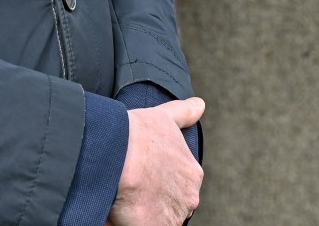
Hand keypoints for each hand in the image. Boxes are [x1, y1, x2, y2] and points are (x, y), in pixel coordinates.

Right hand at [109, 97, 203, 224]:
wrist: (119, 152)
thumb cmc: (138, 134)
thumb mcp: (163, 117)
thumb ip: (184, 113)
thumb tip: (199, 104)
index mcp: (192, 173)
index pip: (178, 185)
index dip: (158, 181)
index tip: (142, 175)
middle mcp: (189, 197)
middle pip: (170, 205)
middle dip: (152, 199)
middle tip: (131, 187)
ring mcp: (174, 216)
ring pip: (158, 219)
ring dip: (142, 212)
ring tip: (124, 197)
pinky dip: (131, 223)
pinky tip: (121, 211)